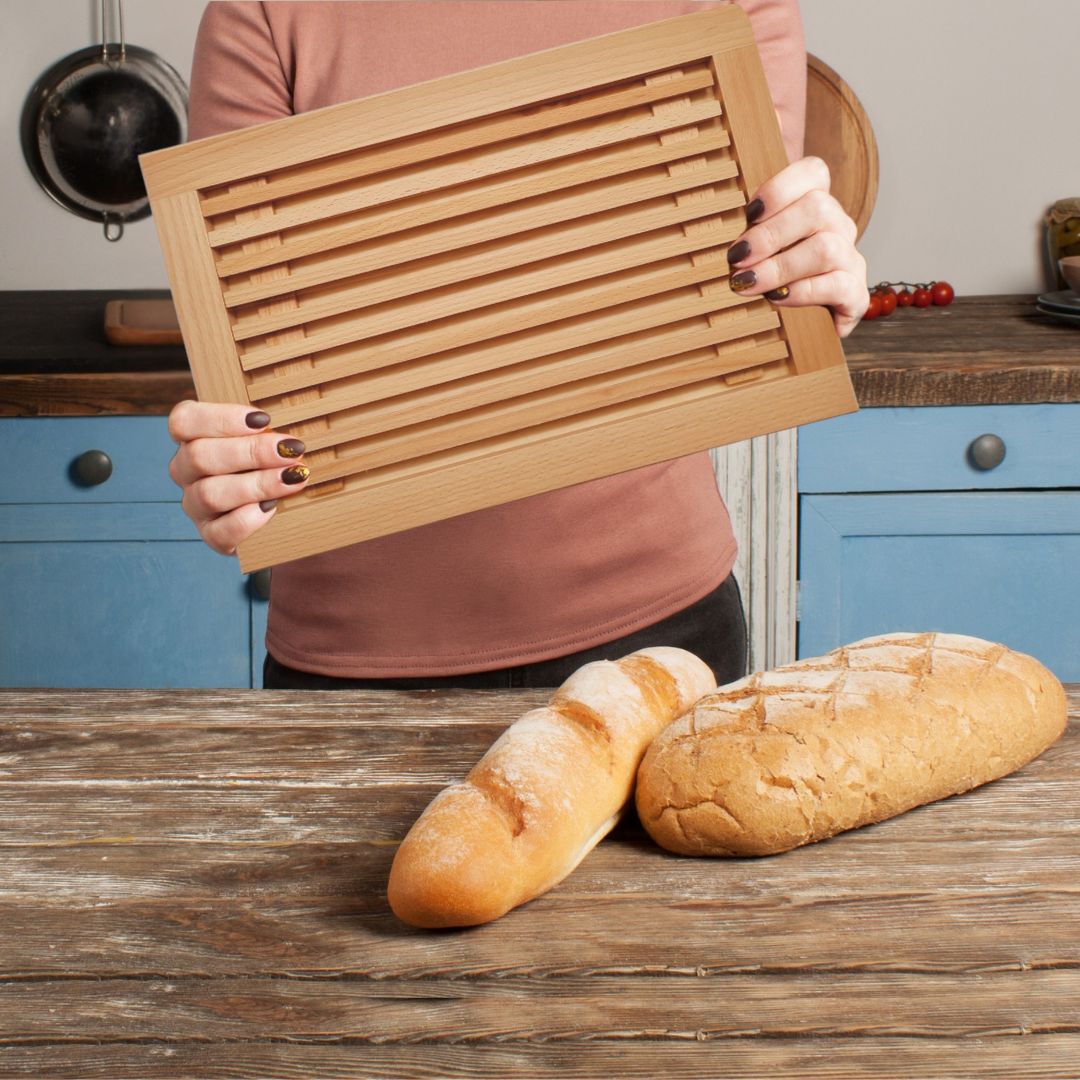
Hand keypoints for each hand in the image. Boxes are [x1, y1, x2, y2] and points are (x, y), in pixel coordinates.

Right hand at [167, 400, 310, 554]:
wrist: (281, 518)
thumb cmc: (272, 466)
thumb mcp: (268, 443)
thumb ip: (270, 432)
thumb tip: (292, 431)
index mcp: (193, 439)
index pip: (184, 420)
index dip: (221, 418)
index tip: (264, 420)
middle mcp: (187, 472)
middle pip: (199, 455)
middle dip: (251, 451)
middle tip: (291, 450)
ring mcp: (196, 506)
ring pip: (210, 493)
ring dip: (257, 484)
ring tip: (292, 478)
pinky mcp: (211, 536)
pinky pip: (221, 531)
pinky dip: (249, 519)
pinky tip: (273, 508)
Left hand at [725, 156, 868, 337]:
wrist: (797, 324)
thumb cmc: (768, 277)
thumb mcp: (752, 244)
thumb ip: (742, 213)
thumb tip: (719, 165)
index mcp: (816, 205)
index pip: (814, 173)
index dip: (780, 188)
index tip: (747, 214)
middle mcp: (838, 227)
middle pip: (818, 209)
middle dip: (770, 234)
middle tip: (735, 258)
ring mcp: (850, 260)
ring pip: (826, 248)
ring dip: (780, 266)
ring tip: (746, 283)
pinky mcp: (855, 296)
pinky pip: (838, 286)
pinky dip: (803, 292)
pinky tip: (776, 299)